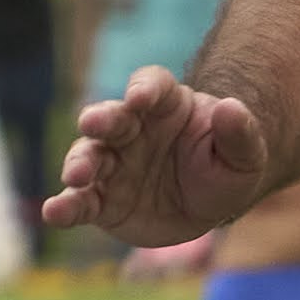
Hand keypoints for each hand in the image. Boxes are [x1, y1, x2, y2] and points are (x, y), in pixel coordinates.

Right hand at [43, 63, 272, 245]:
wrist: (208, 204)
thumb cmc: (225, 167)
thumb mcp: (246, 155)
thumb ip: (240, 133)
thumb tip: (231, 109)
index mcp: (165, 105)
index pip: (151, 86)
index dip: (145, 88)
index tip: (141, 97)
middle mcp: (132, 129)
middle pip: (112, 117)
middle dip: (101, 119)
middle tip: (92, 123)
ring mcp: (113, 164)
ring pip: (89, 156)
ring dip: (80, 162)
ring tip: (76, 175)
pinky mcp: (102, 201)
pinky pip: (82, 203)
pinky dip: (66, 208)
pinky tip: (53, 213)